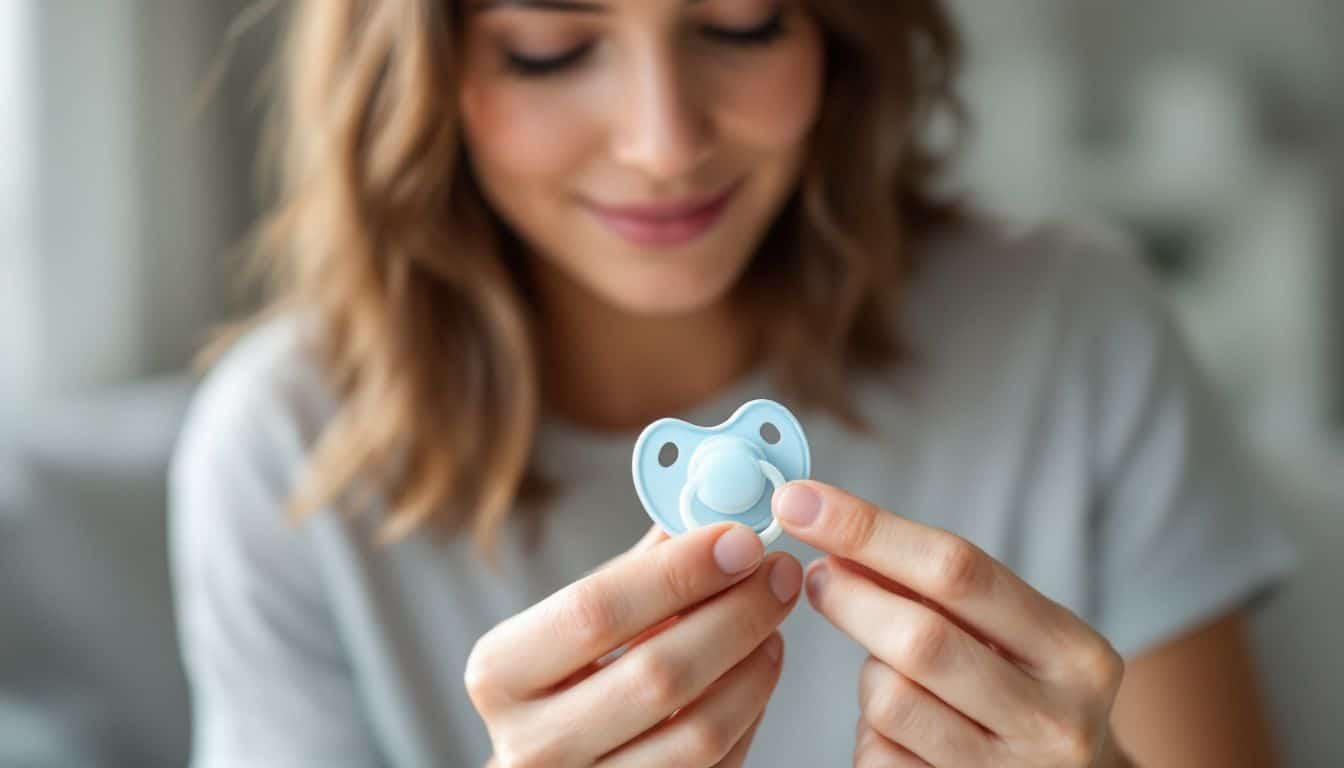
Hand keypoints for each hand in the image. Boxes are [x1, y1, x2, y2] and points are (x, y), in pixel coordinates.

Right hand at [468, 522, 803, 767]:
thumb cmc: (561, 681)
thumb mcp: (572, 622)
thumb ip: (637, 570)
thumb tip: (713, 507)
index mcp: (500, 672)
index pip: (594, 611)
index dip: (677, 573)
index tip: (740, 539)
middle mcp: (530, 745)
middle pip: (655, 674)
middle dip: (733, 614)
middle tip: (777, 573)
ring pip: (697, 732)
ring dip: (751, 667)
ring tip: (775, 621)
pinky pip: (714, 767)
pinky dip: (748, 712)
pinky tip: (759, 668)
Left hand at [772, 481, 1127, 766]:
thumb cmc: (1027, 692)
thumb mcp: (1013, 633)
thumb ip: (938, 585)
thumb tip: (839, 540)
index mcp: (1075, 654)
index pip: (958, 570)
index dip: (868, 530)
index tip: (802, 501)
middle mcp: (1054, 721)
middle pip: (918, 639)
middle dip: (851, 598)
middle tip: (818, 578)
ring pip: (889, 701)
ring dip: (869, 676)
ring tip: (891, 671)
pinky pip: (878, 756)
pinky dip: (871, 733)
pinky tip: (902, 731)